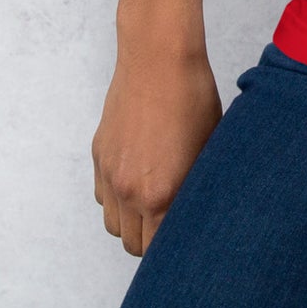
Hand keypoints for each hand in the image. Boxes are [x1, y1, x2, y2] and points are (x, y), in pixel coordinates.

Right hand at [91, 42, 222, 255]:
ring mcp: (110, 174)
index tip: (187, 242)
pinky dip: (116, 198)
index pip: (161, 250)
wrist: (158, 58)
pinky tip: (137, 178)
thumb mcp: (208, 148)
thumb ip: (198, 190)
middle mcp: (130, 191)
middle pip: (134, 246)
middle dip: (153, 241)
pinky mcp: (98, 156)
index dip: (176, 249)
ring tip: (154, 202)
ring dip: (132, 222)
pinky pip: (102, 197)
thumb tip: (200, 215)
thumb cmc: (193, 98)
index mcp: (162, 194)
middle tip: (173, 223)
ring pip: (114, 225)